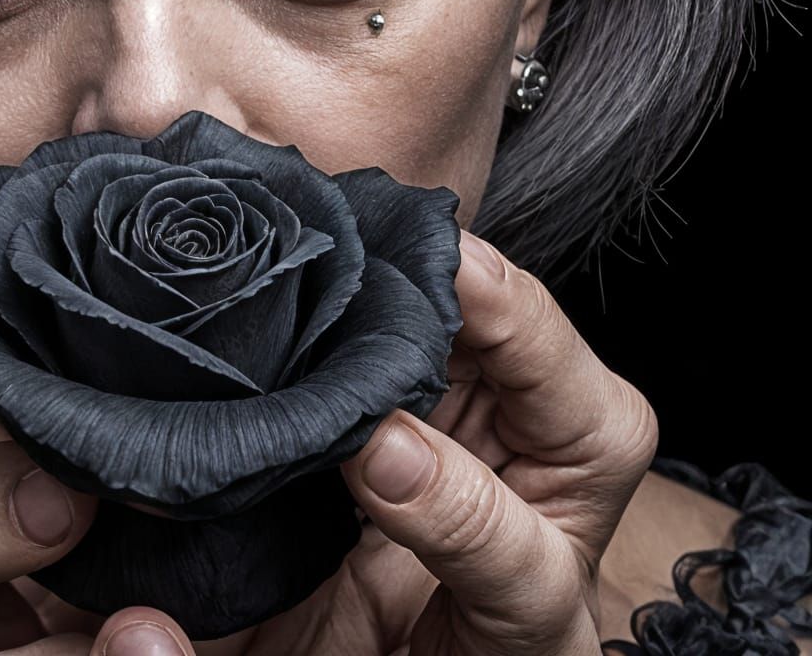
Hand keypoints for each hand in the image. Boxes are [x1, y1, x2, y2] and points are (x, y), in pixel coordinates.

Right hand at [94, 229, 658, 655]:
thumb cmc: (521, 650)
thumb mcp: (523, 603)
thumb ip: (468, 523)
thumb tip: (381, 440)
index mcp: (587, 422)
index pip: (526, 319)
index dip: (459, 278)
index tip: (386, 252)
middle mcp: (519, 390)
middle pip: (452, 296)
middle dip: (386, 270)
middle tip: (315, 246)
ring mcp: (446, 395)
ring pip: (392, 310)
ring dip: (342, 293)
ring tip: (287, 268)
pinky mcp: (383, 410)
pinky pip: (344, 354)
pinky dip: (311, 334)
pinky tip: (276, 318)